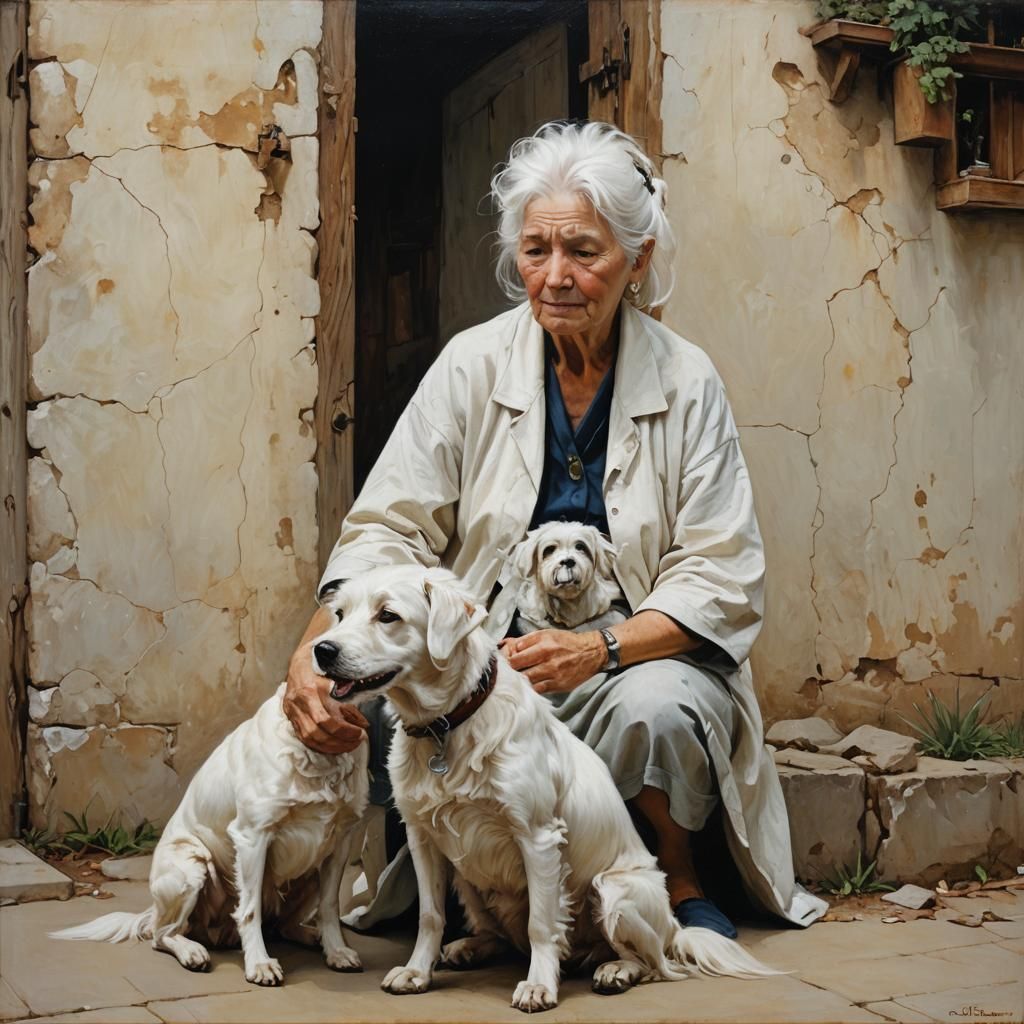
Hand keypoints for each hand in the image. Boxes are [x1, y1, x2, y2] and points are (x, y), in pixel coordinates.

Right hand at [283, 621, 368, 753]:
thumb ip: (348, 701)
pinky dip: (320, 745)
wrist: (299, 662)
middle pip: (316, 733)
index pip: (324, 719)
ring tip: (348, 746)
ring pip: (309, 739)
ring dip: (331, 747)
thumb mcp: (337, 679)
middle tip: (357, 741)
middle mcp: (297, 703)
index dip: (344, 730)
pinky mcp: (291, 718)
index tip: (360, 732)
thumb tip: (363, 724)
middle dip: (339, 742)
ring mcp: (292, 712)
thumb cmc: (321, 669)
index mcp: (309, 690)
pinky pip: (304, 738)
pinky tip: (334, 746)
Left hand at [499, 629, 606, 694]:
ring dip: (519, 680)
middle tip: (506, 671)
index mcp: (544, 643)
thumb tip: (508, 645)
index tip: (503, 660)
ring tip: (515, 678)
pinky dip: (531, 688)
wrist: (591, 653)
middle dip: (509, 669)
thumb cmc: (567, 642)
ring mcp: (554, 673)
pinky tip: (528, 685)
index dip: (506, 658)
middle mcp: (549, 658)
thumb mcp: (547, 634)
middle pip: (519, 667)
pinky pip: (538, 689)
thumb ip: (527, 640)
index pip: (516, 654)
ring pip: (527, 680)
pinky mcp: (558, 684)